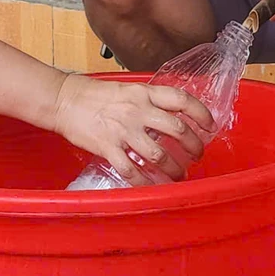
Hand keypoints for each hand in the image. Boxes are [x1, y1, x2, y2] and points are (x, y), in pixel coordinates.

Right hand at [51, 74, 212, 183]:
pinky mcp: (108, 147)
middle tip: (197, 155)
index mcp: (144, 93)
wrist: (64, 100)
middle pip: (177, 130)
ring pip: (158, 154)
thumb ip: (150, 101)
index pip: (182, 100)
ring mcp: (123, 130)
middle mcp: (137, 111)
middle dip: (193, 147)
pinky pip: (131, 170)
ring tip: (178, 174)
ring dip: (173, 168)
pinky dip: (144, 182)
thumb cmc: (95, 95)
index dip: (201, 113)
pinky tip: (151, 186)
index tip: (210, 126)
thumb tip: (172, 116)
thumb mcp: (129, 89)